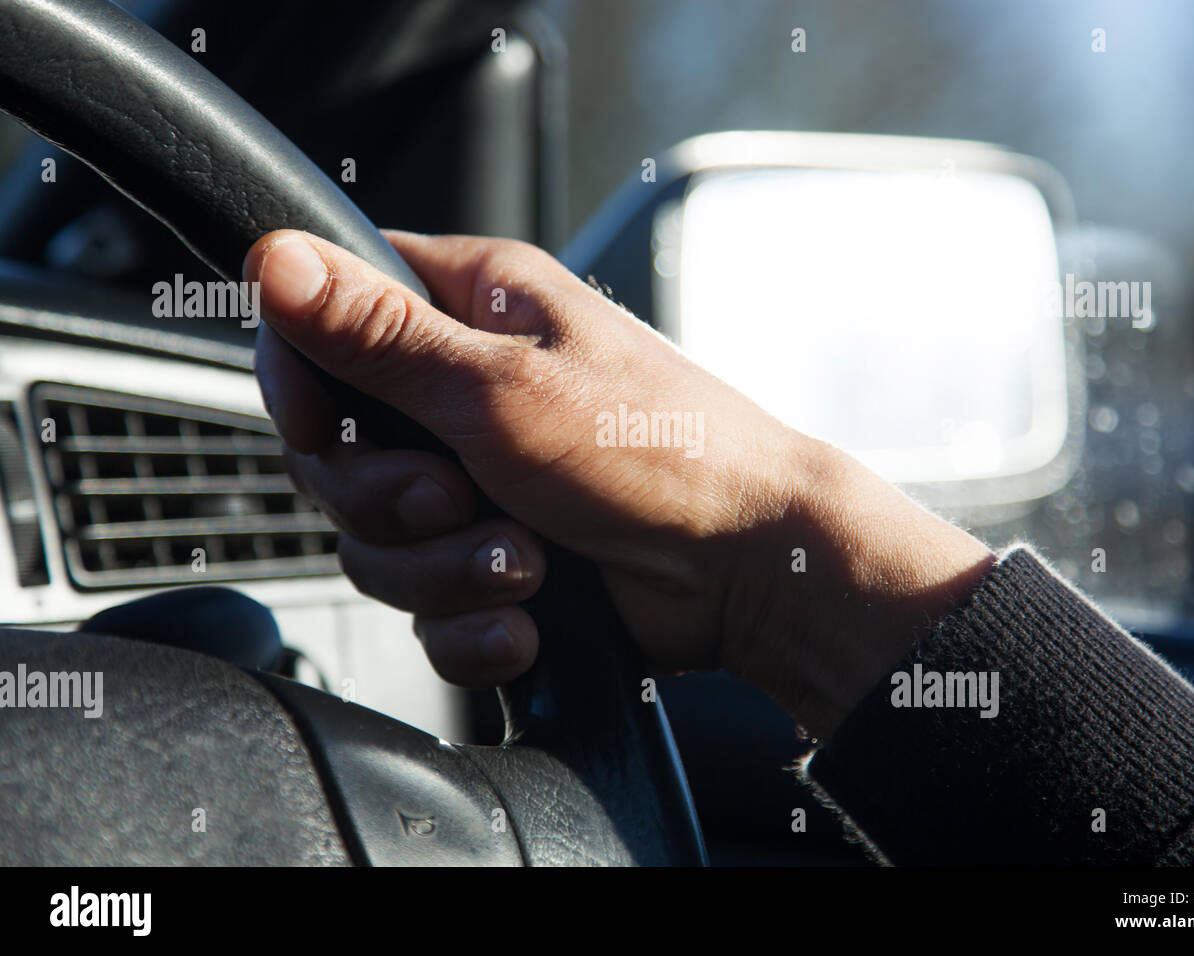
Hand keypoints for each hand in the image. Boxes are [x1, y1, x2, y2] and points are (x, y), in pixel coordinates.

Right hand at [246, 230, 993, 737]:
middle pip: (339, 450)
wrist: (746, 569)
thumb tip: (275, 259)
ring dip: (443, 569)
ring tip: (522, 560)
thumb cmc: (661, 451)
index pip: (327, 320)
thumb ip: (381, 334)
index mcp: (474, 310)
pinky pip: (428, 609)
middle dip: (388, 497)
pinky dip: (473, 623)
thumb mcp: (504, 385)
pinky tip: (530, 616)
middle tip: (456, 496)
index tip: (328, 425)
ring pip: (378, 542)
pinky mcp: (494, 561)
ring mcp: (481, 483)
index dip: (304, 380)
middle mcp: (468, 391)